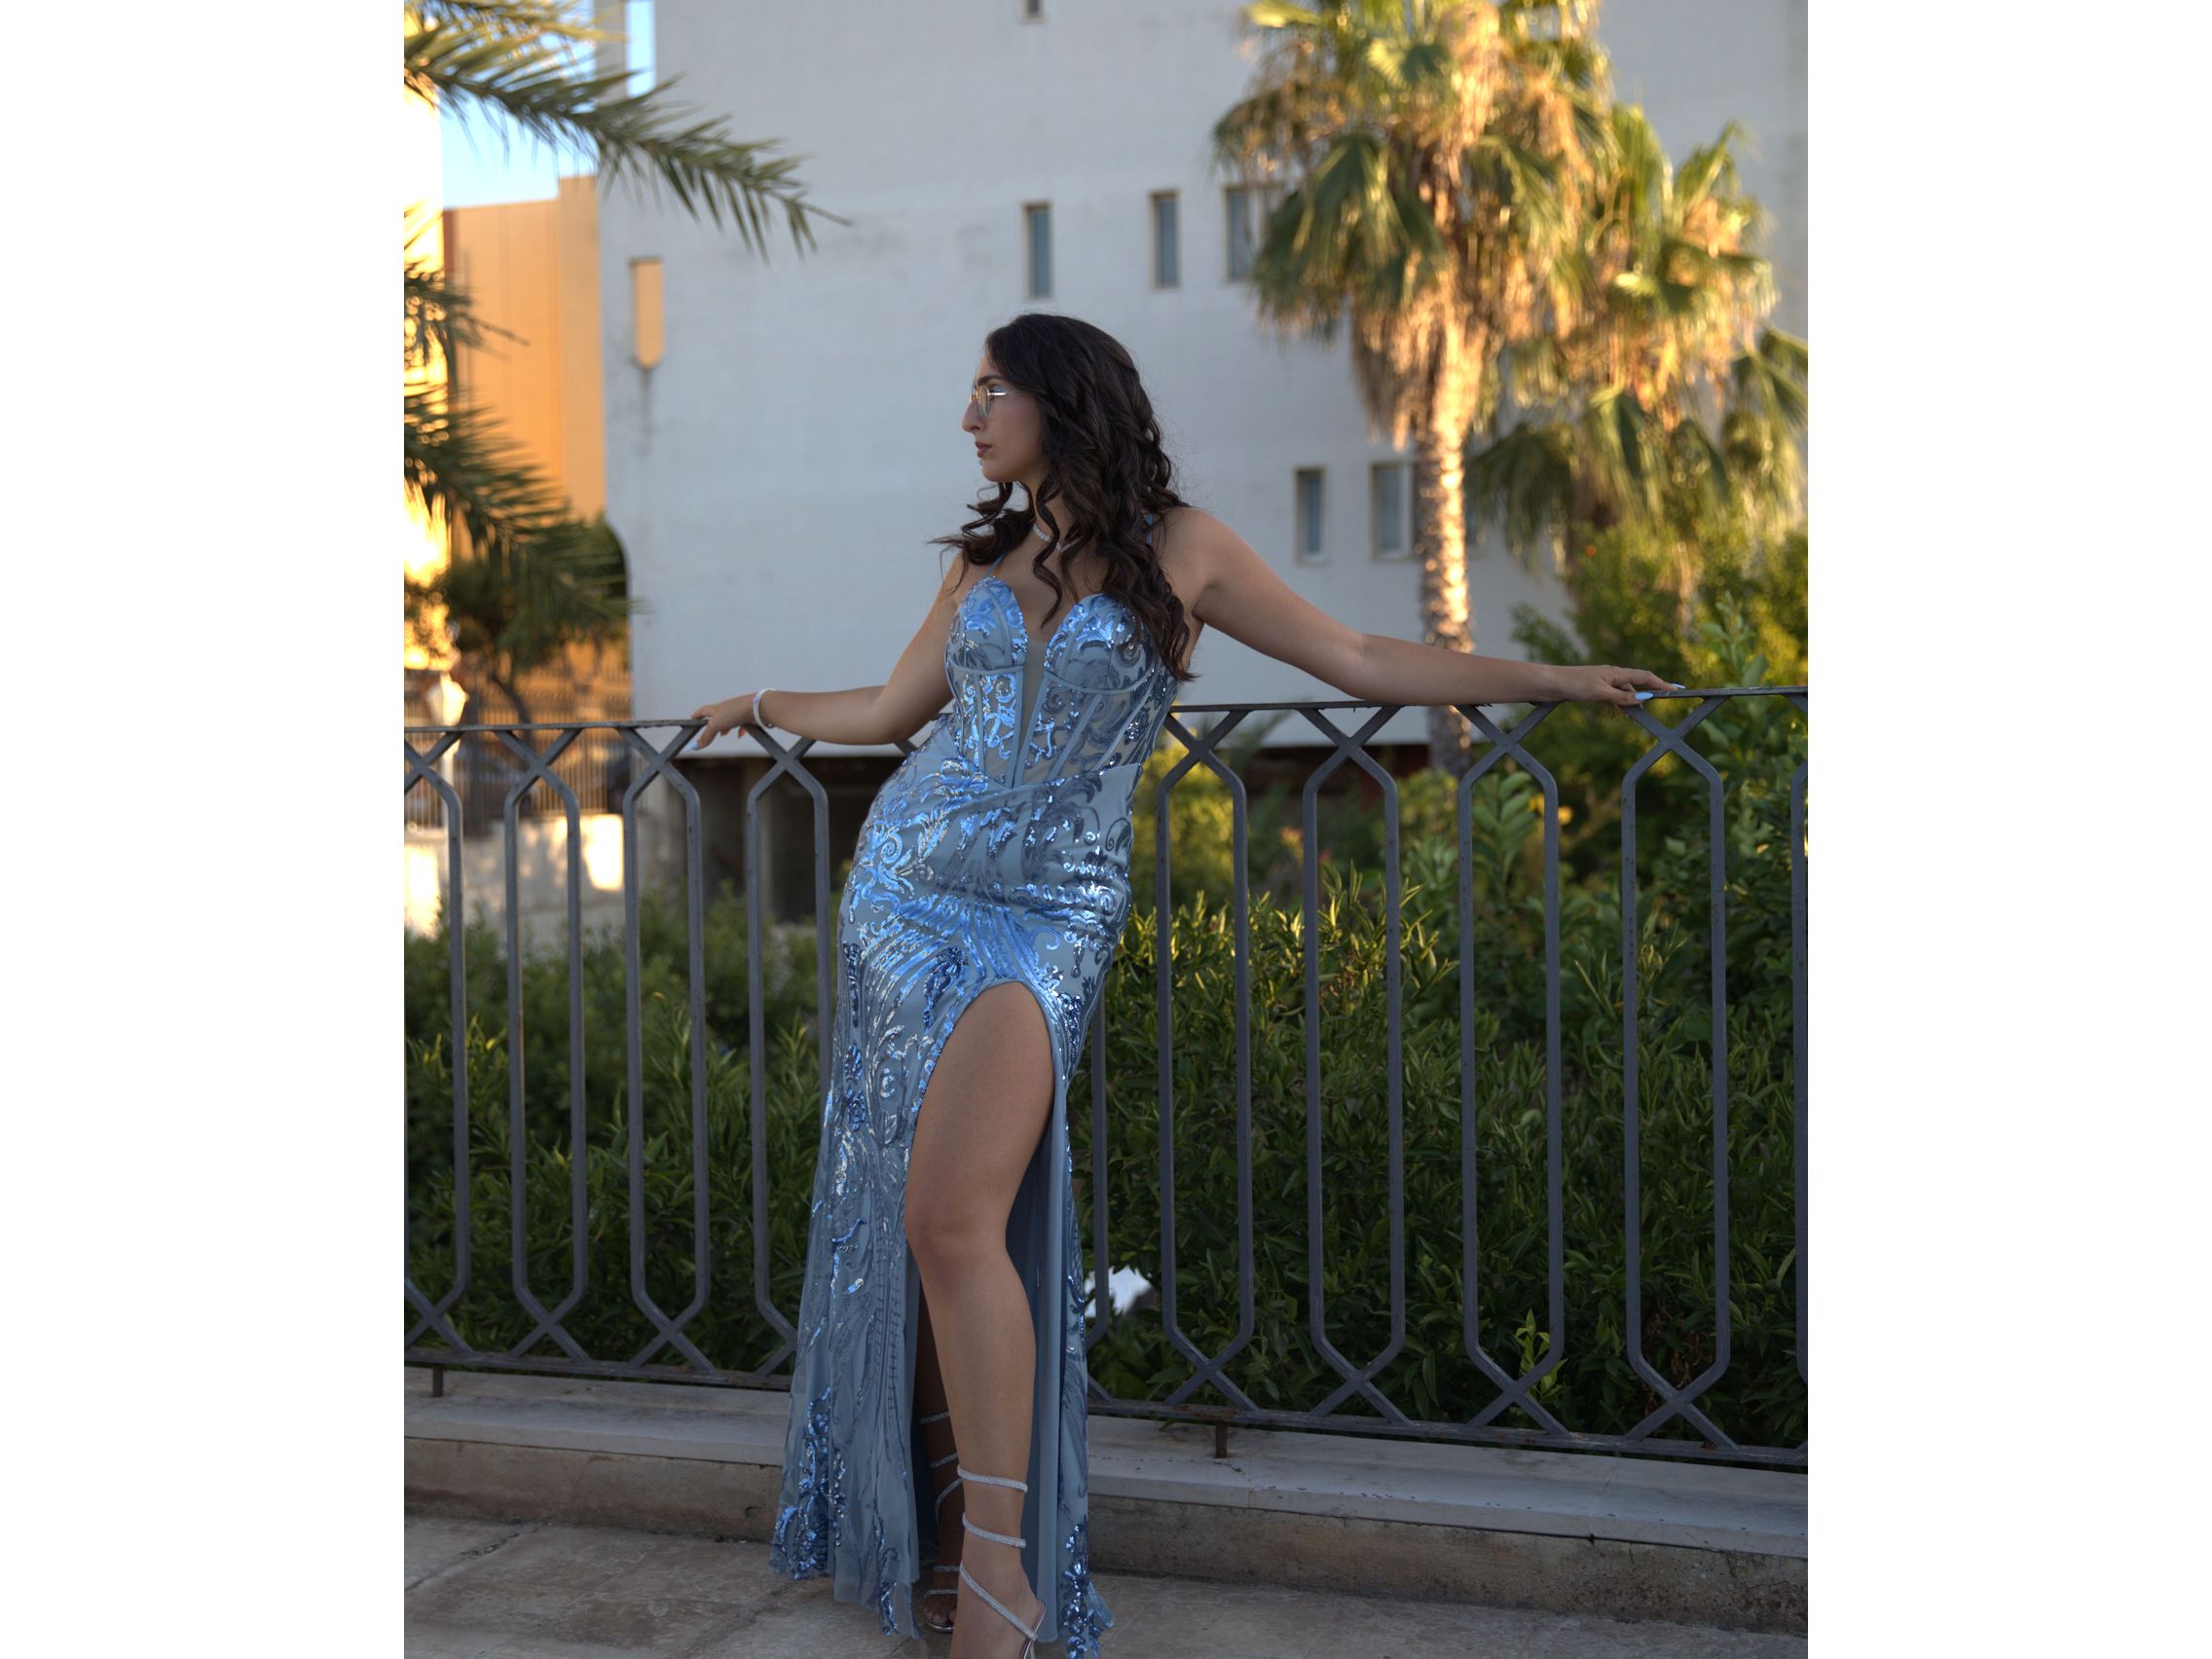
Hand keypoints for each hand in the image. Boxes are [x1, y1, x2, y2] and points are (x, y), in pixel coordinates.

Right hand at [689, 693, 760, 749]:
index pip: (703, 711)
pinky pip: (743, 724)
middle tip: (709, 729)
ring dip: (726, 727)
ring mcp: (739, 711)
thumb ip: (706, 736)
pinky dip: (740, 730)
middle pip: (717, 715)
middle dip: (712, 723)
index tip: (692, 717)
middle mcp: (728, 708)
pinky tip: (740, 735)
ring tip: (723, 734)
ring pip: (730, 719)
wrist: (758, 707)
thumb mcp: (716, 725)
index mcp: (717, 708)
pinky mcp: (749, 716)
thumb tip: (696, 746)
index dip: (697, 715)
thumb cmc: (736, 711)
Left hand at [1550, 664, 1684, 708]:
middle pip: (1637, 683)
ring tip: (1640, 714)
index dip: (1661, 684)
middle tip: (1665, 700)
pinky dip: (1621, 702)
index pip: (1645, 677)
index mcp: (1615, 672)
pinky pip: (1614, 695)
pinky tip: (1622, 710)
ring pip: (1624, 691)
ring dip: (1633, 701)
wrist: (1548, 683)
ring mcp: (1602, 681)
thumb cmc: (1573, 684)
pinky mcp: (1593, 688)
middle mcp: (1611, 675)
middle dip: (1651, 692)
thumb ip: (1621, 697)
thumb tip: (1642, 701)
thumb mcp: (1600, 693)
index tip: (1676, 690)